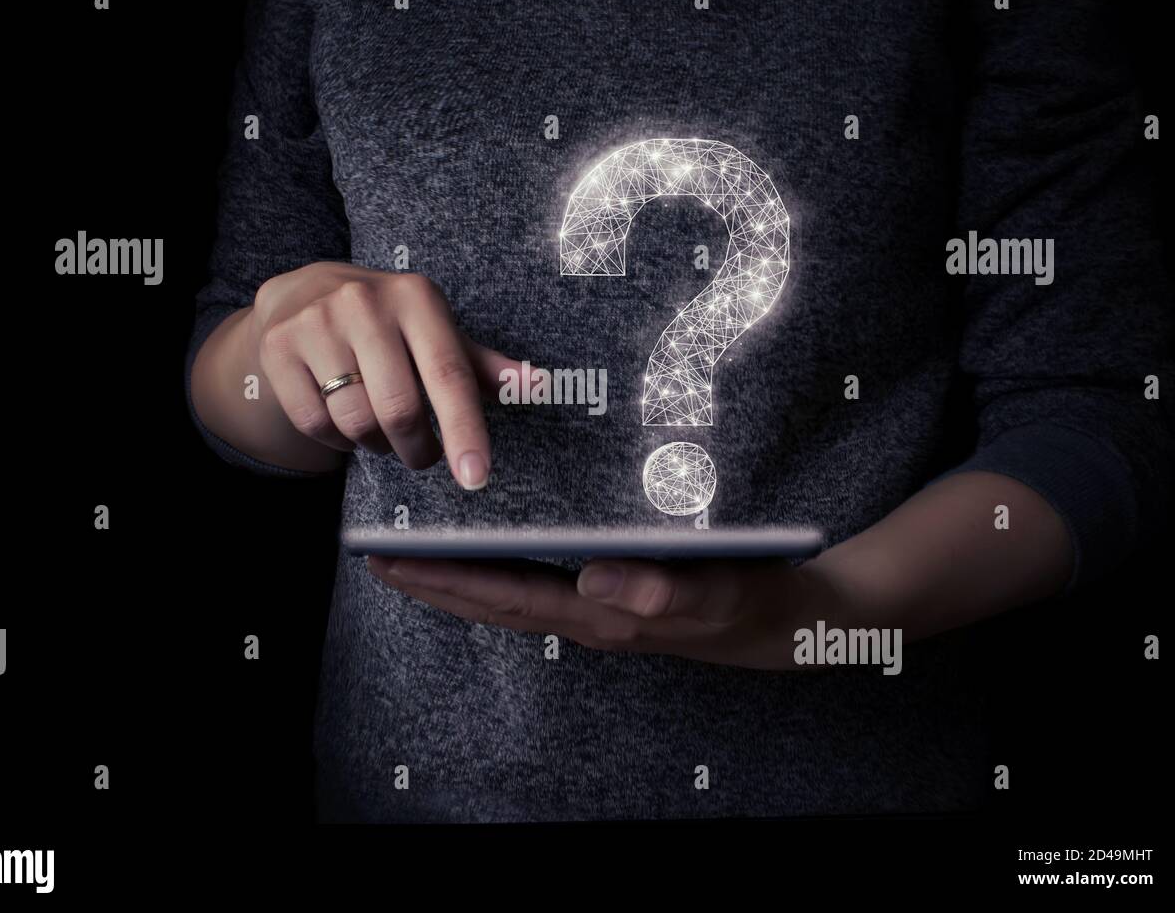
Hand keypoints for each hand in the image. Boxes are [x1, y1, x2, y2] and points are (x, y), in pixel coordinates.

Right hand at [247, 261, 523, 486]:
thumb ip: (482, 364)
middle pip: (400, 409)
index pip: (449, 375)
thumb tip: (537, 386)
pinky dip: (336, 438)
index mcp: (416, 298)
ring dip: (376, 444)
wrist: (302, 293)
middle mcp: (365, 303)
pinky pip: (316, 422)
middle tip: (421, 454)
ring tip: (381, 431)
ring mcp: (316, 322)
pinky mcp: (279, 347)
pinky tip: (343, 420)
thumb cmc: (387, 323)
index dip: (465, 431)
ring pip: (356, 421)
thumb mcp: (435, 331)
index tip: (476, 476)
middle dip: (417, 448)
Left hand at [367, 555, 847, 669]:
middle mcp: (592, 616)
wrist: (798, 619)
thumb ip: (661, 593)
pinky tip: (492, 553)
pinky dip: (502, 570)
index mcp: (604, 616)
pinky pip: (541, 585)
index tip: (391, 561)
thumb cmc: (759, 601)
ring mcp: (602, 610)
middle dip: (434, 583)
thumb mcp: (720, 595)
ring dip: (461, 579)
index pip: (508, 596)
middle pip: (495, 601)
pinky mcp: (617, 598)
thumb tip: (592, 580)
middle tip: (375, 559)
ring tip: (416, 558)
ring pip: (513, 595)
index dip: (447, 580)